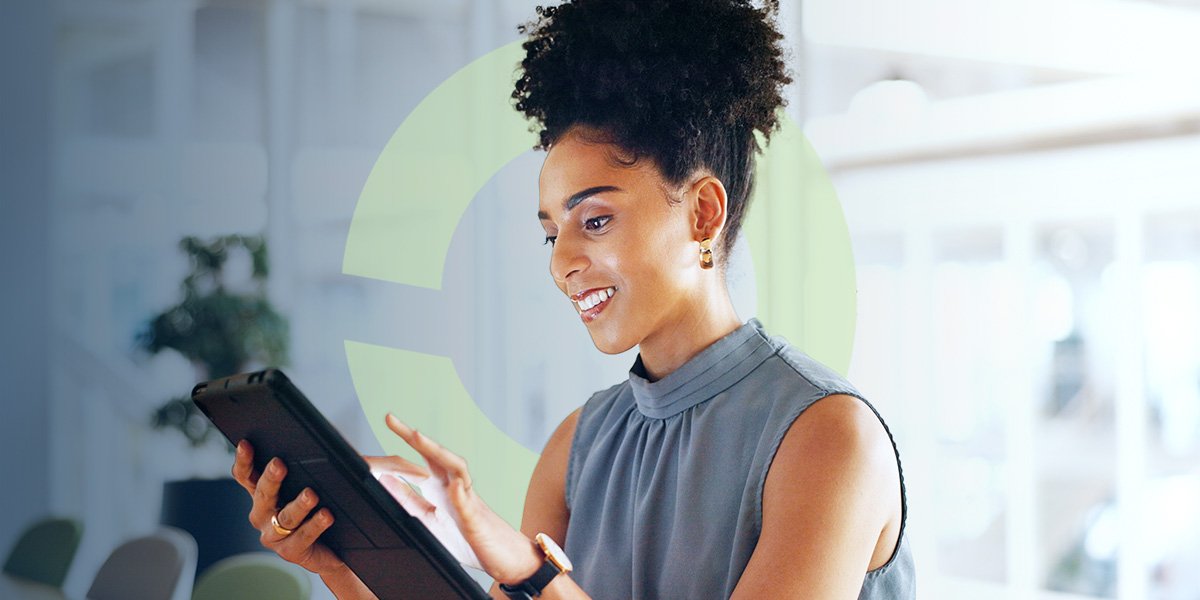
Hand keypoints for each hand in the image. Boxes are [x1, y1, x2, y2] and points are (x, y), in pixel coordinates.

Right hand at [231, 440, 346, 576]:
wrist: (335, 548)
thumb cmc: (323, 508)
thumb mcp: (320, 482)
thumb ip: (323, 466)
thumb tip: (341, 450)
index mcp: (264, 493)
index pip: (247, 475)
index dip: (244, 460)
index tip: (245, 444)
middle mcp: (263, 514)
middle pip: (263, 494)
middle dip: (271, 478)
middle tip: (279, 464)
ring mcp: (274, 535)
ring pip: (285, 517)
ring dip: (298, 504)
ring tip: (311, 495)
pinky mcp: (291, 551)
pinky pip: (303, 536)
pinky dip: (315, 525)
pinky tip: (326, 516)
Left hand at [379, 413, 543, 584]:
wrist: (504, 557)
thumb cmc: (468, 539)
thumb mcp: (429, 521)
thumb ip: (409, 501)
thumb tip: (387, 481)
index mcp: (441, 489)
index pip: (421, 458)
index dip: (406, 439)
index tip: (390, 418)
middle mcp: (454, 488)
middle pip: (436, 456)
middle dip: (415, 437)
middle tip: (390, 419)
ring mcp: (467, 501)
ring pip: (455, 470)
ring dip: (437, 453)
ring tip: (418, 438)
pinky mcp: (476, 521)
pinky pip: (468, 505)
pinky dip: (460, 494)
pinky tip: (453, 484)